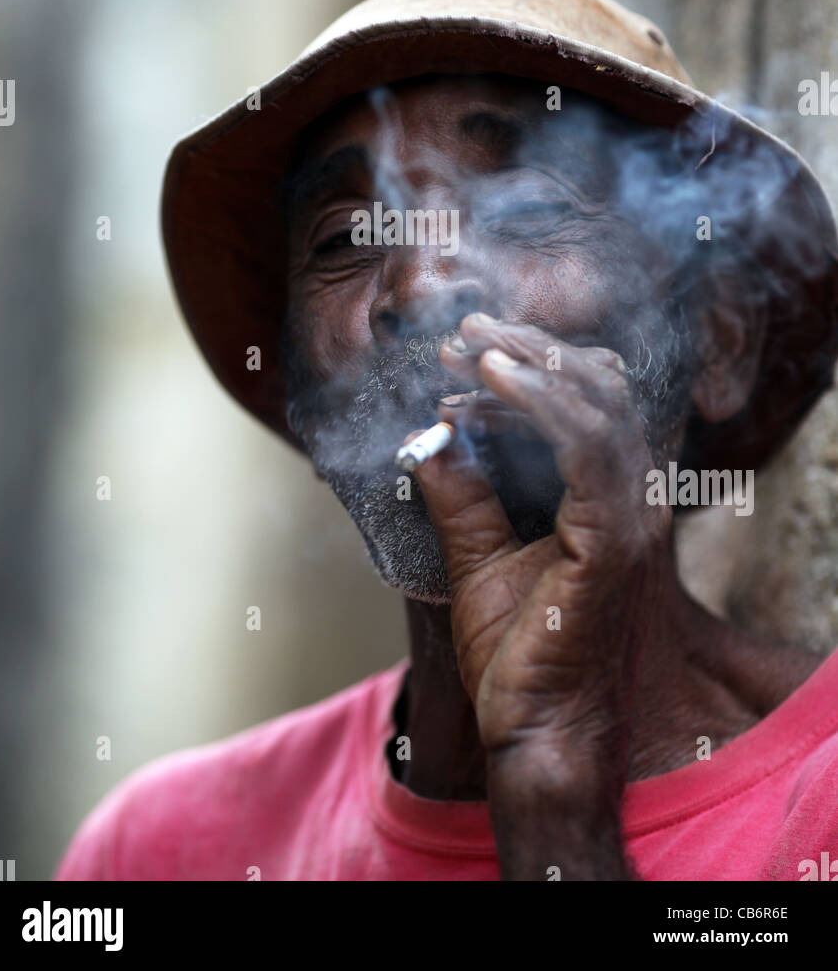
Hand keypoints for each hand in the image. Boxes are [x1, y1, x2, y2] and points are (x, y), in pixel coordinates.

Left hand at [412, 313, 672, 835]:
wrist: (535, 734)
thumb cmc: (517, 657)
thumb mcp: (477, 555)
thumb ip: (462, 493)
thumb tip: (430, 436)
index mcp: (609, 501)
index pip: (587, 405)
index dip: (527, 368)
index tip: (460, 353)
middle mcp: (633, 501)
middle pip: (599, 390)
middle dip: (529, 350)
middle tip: (466, 330)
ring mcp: (631, 518)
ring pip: (598, 404)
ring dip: (531, 363)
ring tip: (472, 343)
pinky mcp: (614, 540)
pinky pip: (587, 446)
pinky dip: (542, 400)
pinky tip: (493, 377)